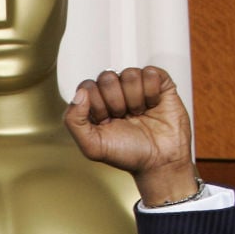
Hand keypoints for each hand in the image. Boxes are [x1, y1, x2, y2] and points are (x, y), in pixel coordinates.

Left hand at [63, 66, 198, 205]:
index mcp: (95, 104)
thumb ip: (73, 120)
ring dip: (134, 98)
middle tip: (124, 117)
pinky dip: (152, 91)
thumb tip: (80, 93)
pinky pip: (150, 72)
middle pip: (107, 77)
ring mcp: (136, 87)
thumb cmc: (127, 154)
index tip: (106, 122)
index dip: (97, 105)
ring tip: (139, 113)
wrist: (160, 161)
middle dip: (115, 102)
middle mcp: (115, 93)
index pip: (86, 86)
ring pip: (129, 74)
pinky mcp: (159, 84)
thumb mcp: (92, 146)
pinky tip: (152, 105)